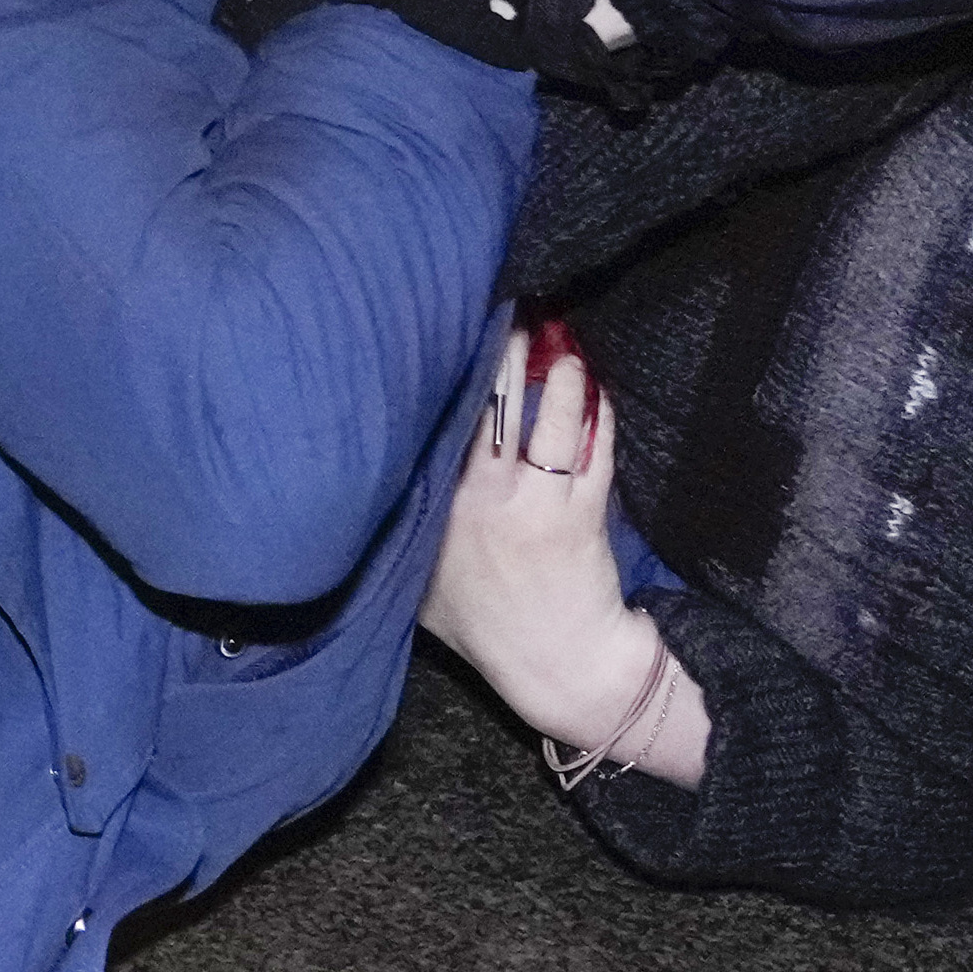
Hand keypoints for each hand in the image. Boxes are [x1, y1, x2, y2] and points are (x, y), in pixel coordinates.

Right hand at [422, 318, 705, 785]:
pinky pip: (589, 447)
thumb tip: (381, 464)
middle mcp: (475, 500)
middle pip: (486, 404)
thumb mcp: (417, 576)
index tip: (441, 325)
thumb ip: (400, 521)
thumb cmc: (482, 623)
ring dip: (554, 368)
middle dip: (497, 348)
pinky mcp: (580, 516)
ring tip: (556, 332)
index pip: (431, 421)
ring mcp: (530, 508)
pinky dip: (591, 409)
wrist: (554, 668)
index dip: (439, 370)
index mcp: (429, 508)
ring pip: (544, 417)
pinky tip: (590, 383)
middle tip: (507, 303)